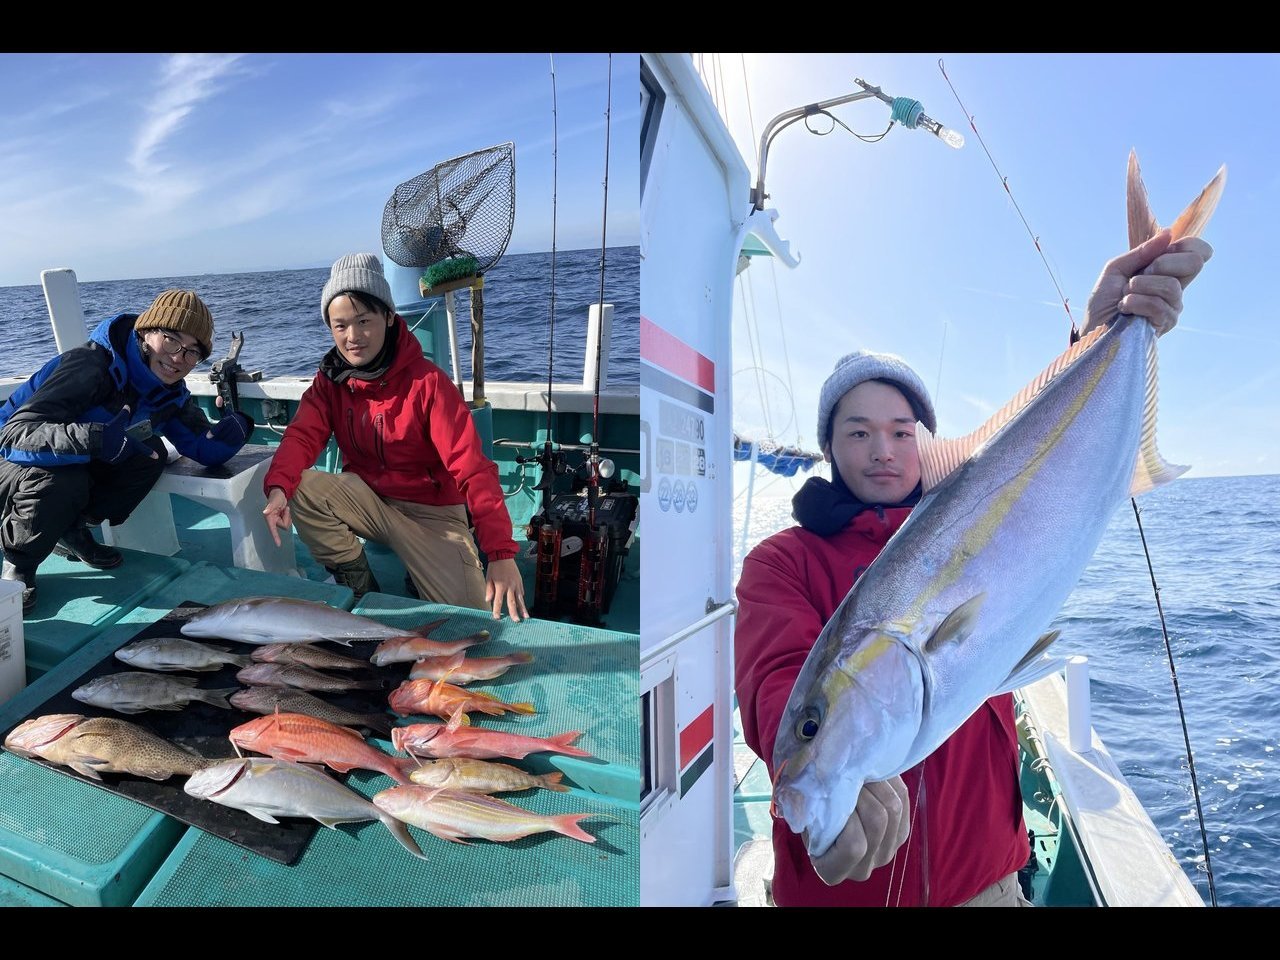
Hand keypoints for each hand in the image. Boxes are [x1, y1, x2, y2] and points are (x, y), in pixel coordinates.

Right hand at [97, 406, 157, 464]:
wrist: (94, 441)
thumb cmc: (108, 432)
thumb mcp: (117, 422)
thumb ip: (123, 415)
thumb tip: (127, 406)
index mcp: (131, 443)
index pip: (143, 448)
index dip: (150, 452)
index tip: (157, 457)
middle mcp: (127, 452)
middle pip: (130, 450)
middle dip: (127, 446)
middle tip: (117, 439)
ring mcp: (119, 457)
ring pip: (122, 454)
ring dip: (119, 450)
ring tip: (111, 443)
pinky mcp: (112, 461)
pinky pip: (114, 458)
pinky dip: (112, 454)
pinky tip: (106, 448)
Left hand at [206, 410, 253, 445]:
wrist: (243, 424)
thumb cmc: (231, 419)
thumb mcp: (226, 413)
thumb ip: (221, 407)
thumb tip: (218, 398)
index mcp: (230, 419)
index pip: (220, 426)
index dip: (213, 432)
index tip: (207, 436)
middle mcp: (235, 426)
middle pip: (221, 435)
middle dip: (216, 436)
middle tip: (214, 435)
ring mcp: (238, 433)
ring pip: (225, 440)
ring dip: (221, 439)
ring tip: (220, 436)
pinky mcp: (240, 439)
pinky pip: (229, 443)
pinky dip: (226, 442)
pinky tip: (226, 438)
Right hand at [262, 487, 291, 548]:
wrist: (279, 493)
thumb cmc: (276, 497)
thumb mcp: (274, 501)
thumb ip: (269, 507)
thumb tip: (264, 512)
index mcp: (269, 518)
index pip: (272, 530)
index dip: (275, 537)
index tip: (278, 545)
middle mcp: (272, 521)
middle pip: (284, 526)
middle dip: (286, 518)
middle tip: (285, 509)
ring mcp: (277, 520)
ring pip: (286, 525)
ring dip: (287, 516)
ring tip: (285, 509)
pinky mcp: (281, 519)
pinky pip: (288, 522)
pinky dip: (288, 516)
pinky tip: (286, 510)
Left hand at [485, 557, 528, 621]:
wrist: (503, 555)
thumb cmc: (494, 567)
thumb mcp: (489, 578)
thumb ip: (489, 590)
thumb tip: (488, 600)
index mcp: (500, 586)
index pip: (498, 601)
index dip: (497, 610)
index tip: (496, 618)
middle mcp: (510, 586)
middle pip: (512, 602)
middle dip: (514, 612)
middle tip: (516, 621)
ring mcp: (516, 584)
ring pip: (520, 598)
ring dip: (523, 608)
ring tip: (526, 616)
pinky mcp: (520, 582)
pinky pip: (521, 592)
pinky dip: (522, 599)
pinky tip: (523, 605)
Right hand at [807, 775, 911, 885]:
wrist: (822, 816)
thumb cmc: (806, 816)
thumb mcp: (803, 816)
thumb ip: (813, 807)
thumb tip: (831, 779)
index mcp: (832, 871)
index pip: (854, 846)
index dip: (848, 816)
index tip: (835, 794)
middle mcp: (863, 869)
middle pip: (878, 822)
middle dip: (863, 791)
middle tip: (848, 772)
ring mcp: (886, 852)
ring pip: (894, 809)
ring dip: (877, 783)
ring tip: (859, 771)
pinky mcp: (900, 833)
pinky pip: (903, 800)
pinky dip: (890, 782)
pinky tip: (873, 774)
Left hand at [1081, 230, 1212, 337]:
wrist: (1093, 327)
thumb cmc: (1104, 300)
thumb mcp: (1117, 268)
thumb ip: (1142, 252)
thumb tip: (1169, 233)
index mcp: (1167, 270)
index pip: (1198, 252)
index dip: (1188, 245)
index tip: (1164, 250)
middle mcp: (1176, 287)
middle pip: (1194, 263)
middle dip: (1162, 264)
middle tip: (1138, 277)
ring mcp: (1173, 306)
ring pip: (1170, 285)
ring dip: (1139, 287)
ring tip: (1125, 296)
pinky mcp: (1166, 323)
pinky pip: (1158, 305)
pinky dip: (1135, 303)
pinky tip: (1125, 308)